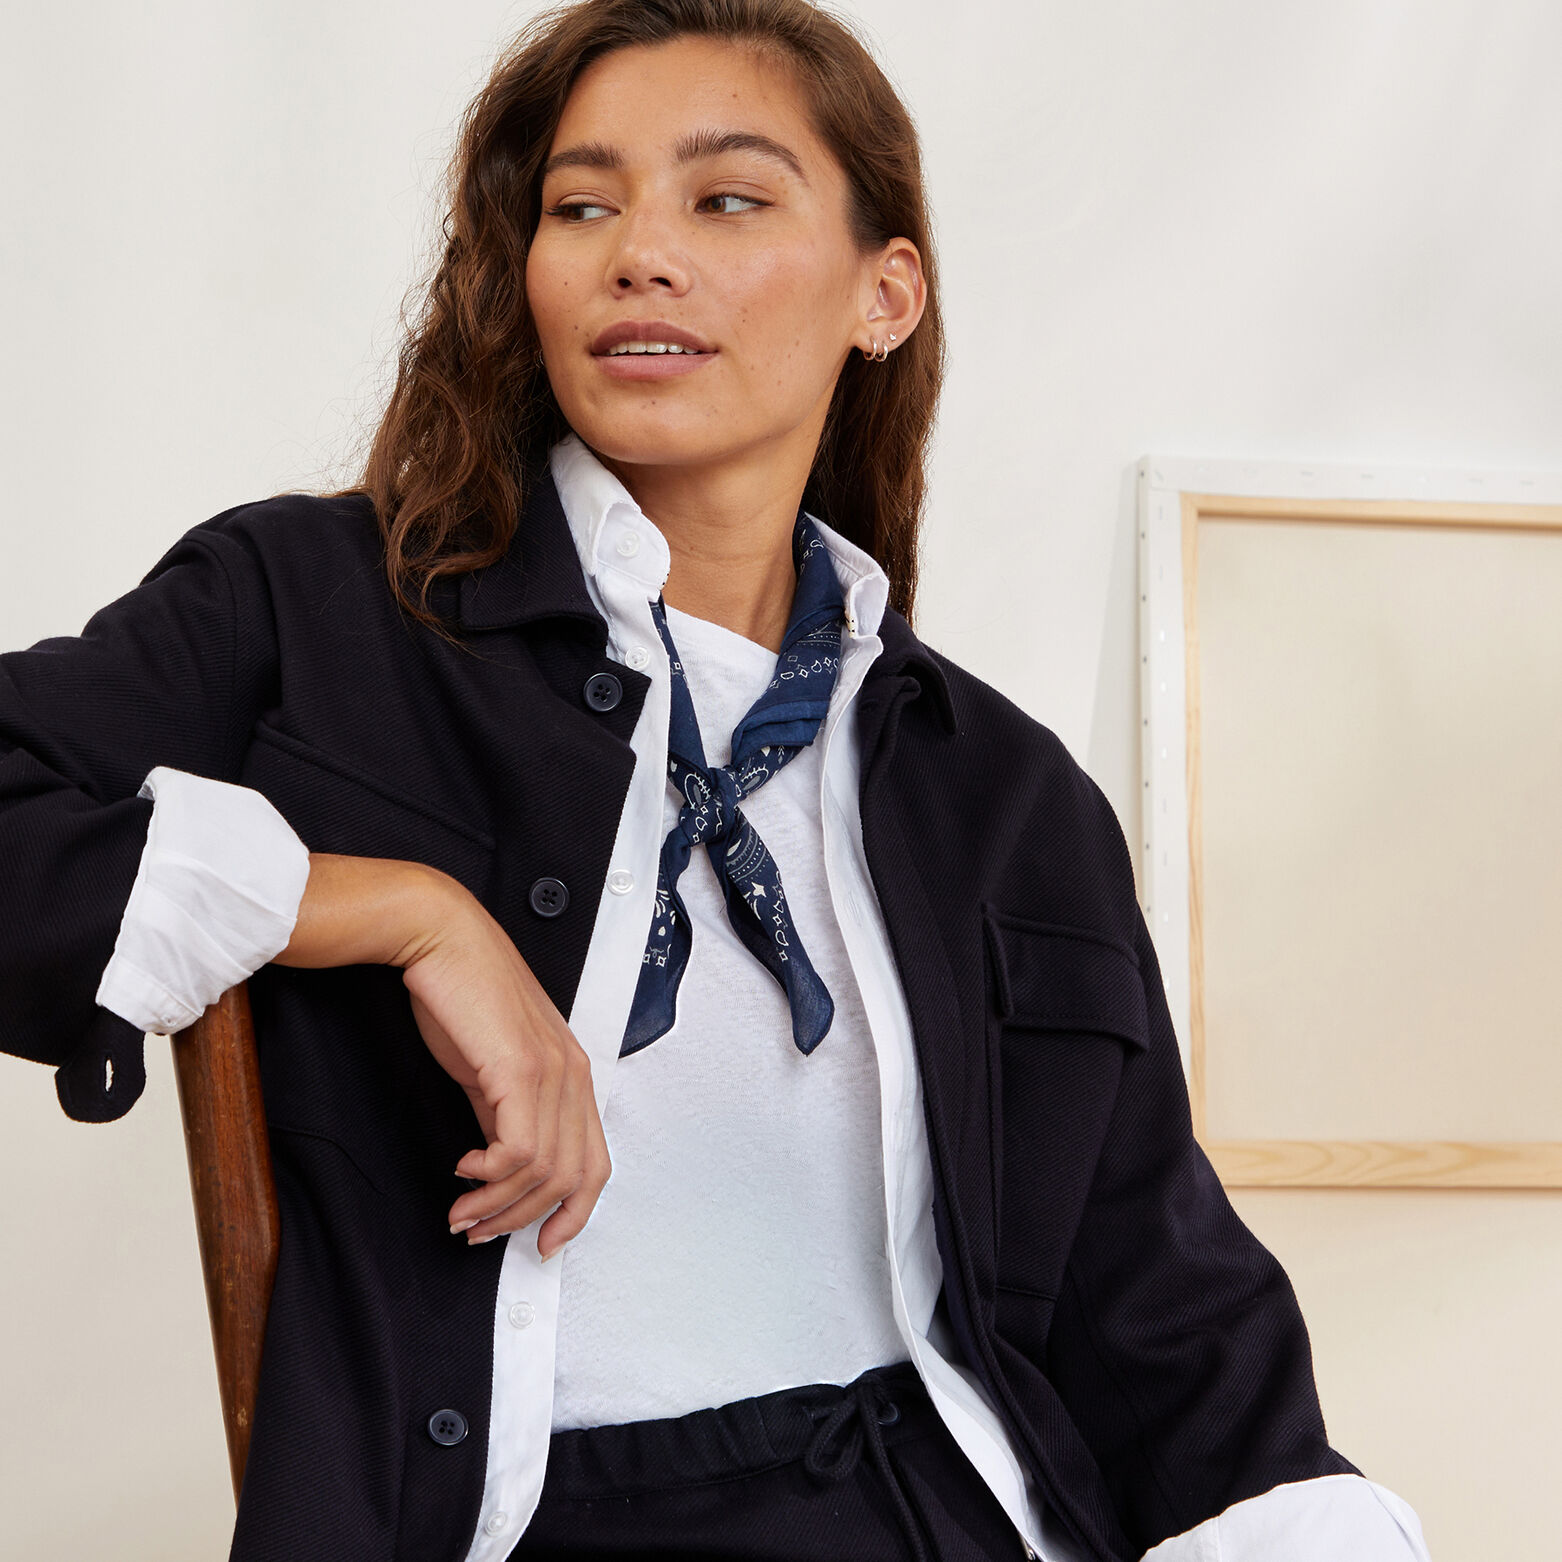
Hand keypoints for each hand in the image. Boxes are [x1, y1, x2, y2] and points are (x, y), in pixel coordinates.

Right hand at [397, 884, 611, 1258]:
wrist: (442, 939)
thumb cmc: (462, 994)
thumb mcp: (492, 1067)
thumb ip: (505, 1112)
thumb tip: (500, 1167)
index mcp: (574, 1075)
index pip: (596, 1164)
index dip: (574, 1215)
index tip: (542, 1244)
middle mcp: (574, 1075)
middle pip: (572, 1178)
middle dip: (522, 1219)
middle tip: (476, 1231)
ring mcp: (552, 1071)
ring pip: (544, 1170)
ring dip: (496, 1205)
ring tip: (460, 1211)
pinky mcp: (520, 1068)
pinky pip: (520, 1148)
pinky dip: (490, 1174)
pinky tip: (463, 1169)